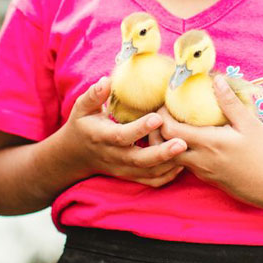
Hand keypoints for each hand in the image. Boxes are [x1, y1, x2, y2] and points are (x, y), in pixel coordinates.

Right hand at [64, 77, 185, 186]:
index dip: (139, 129)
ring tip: (187, 151)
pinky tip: (182, 164)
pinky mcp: (130, 176)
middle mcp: (114, 156)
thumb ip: (94, 95)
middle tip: (182, 142)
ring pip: (147, 172)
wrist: (75, 155)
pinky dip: (167, 176)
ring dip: (168, 165)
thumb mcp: (82, 108)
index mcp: (102, 137)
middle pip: (139, 160)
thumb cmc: (82, 125)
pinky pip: (150, 181)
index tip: (157, 118)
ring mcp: (123, 169)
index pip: (122, 136)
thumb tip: (107, 80)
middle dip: (162, 153)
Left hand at [159, 75, 262, 204]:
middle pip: (165, 146)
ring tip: (179, 124)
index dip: (161, 116)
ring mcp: (203, 172)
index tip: (166, 103)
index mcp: (206, 144)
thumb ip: (229, 102)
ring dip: (171, 142)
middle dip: (160, 130)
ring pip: (175, 158)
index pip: (169, 130)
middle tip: (167, 114)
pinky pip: (187, 165)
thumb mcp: (249, 124)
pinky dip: (182, 152)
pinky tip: (195, 141)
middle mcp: (199, 161)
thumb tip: (216, 79)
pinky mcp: (209, 180)